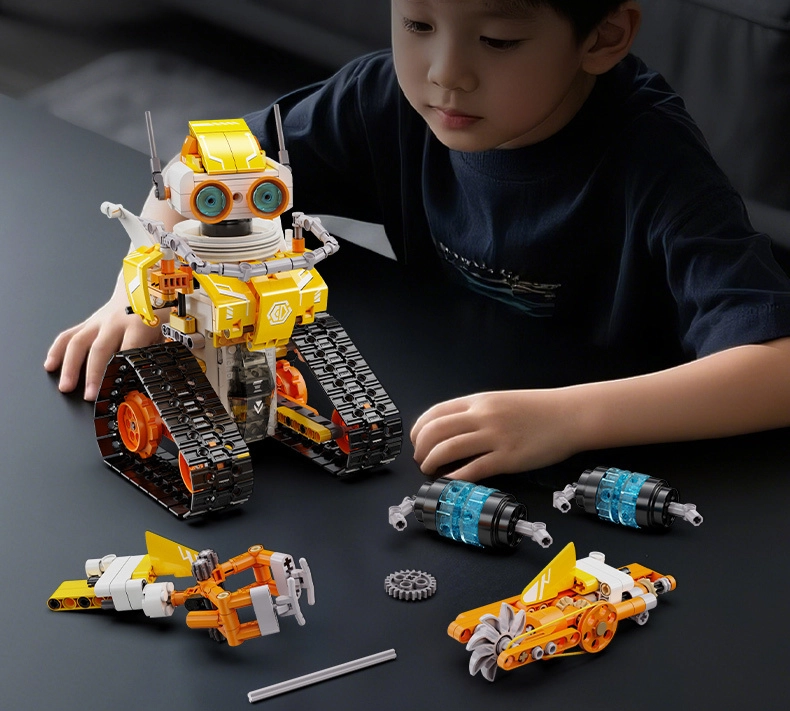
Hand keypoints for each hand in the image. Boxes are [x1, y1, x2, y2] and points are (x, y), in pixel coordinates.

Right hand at [44, 293, 163, 400]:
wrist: (141, 285)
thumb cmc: (155, 310)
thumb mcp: (167, 329)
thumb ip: (160, 351)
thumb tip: (159, 374)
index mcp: (139, 325)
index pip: (128, 350)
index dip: (122, 370)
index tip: (118, 389)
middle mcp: (115, 323)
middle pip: (100, 349)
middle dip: (93, 374)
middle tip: (90, 395)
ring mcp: (98, 321)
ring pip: (79, 342)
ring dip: (70, 366)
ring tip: (65, 386)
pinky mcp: (88, 322)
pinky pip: (69, 335)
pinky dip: (57, 350)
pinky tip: (50, 365)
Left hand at [410, 390, 581, 481]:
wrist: (570, 415)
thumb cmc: (538, 410)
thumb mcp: (501, 402)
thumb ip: (477, 412)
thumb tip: (452, 429)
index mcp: (479, 401)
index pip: (435, 413)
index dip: (419, 430)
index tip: (417, 442)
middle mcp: (483, 416)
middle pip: (435, 431)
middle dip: (421, 449)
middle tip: (421, 460)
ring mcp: (495, 437)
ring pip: (448, 449)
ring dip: (432, 463)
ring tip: (431, 471)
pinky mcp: (508, 458)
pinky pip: (472, 469)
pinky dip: (455, 478)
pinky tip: (450, 482)